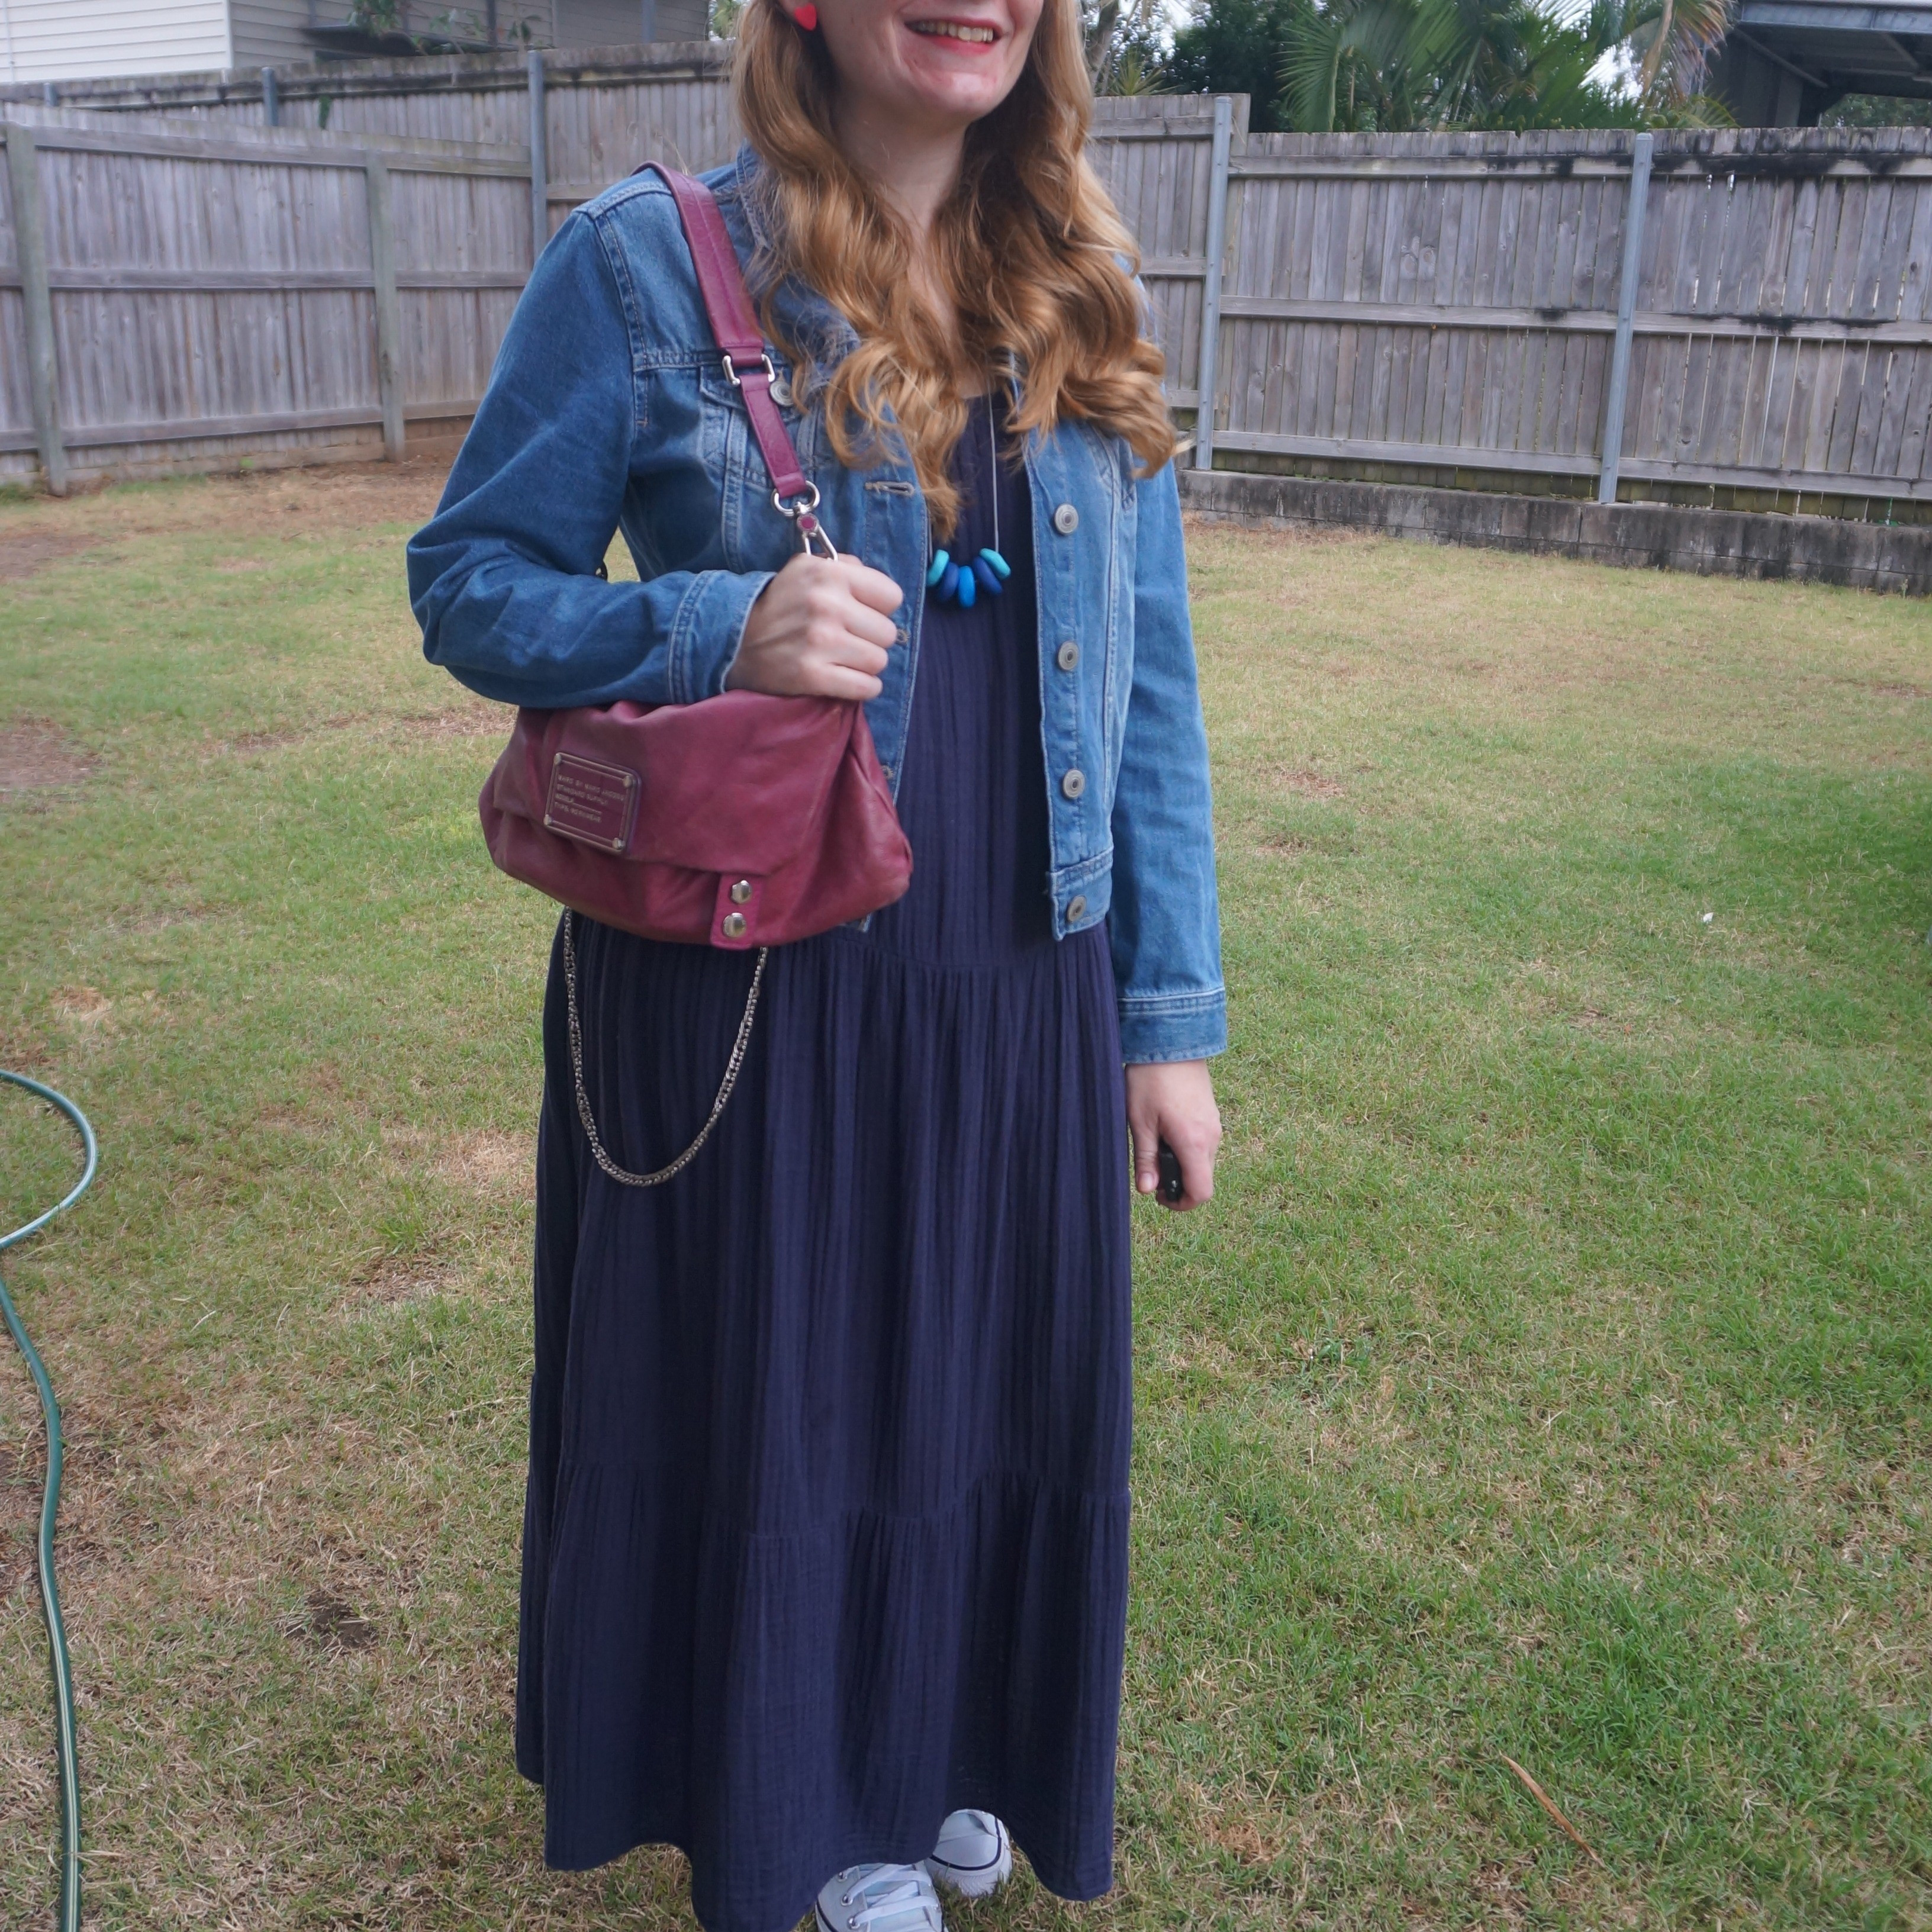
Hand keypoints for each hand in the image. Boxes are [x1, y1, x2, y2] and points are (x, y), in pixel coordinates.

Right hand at [727, 552, 904, 701]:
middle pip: (888, 633)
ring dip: (866, 665)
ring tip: (845, 660)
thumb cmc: (779, 603)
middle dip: (873, 639)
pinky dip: (863, 688)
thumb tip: (879, 590)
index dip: (880, 608)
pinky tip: (847, 679)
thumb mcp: (807, 567)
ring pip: (879, 662)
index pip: (892, 597)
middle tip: (850, 640)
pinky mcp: (812, 676)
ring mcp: (820, 642)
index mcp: (830, 574)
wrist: (733, 639)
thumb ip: (846, 568)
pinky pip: (866, 688)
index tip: (862, 614)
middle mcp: (827, 605)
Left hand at [1124, 1060, 1221, 1210]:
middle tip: (1150, 1169)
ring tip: (1153, 1143)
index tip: (1158, 1196)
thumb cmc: (1150, 1079)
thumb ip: (1146, 1158)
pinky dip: (1187, 1147)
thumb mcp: (1140, 1122)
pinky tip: (1164, 1129)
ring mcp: (1215, 1124)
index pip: (1201, 1193)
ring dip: (1181, 1163)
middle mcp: (1212, 1137)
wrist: (1171, 1038)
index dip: (1181, 1204)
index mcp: (1195, 1144)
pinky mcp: (1211, 1113)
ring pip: (1202, 1160)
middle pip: (1202, 1178)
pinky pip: (1203, 1142)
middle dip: (1178, 1182)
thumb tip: (1147, 1190)